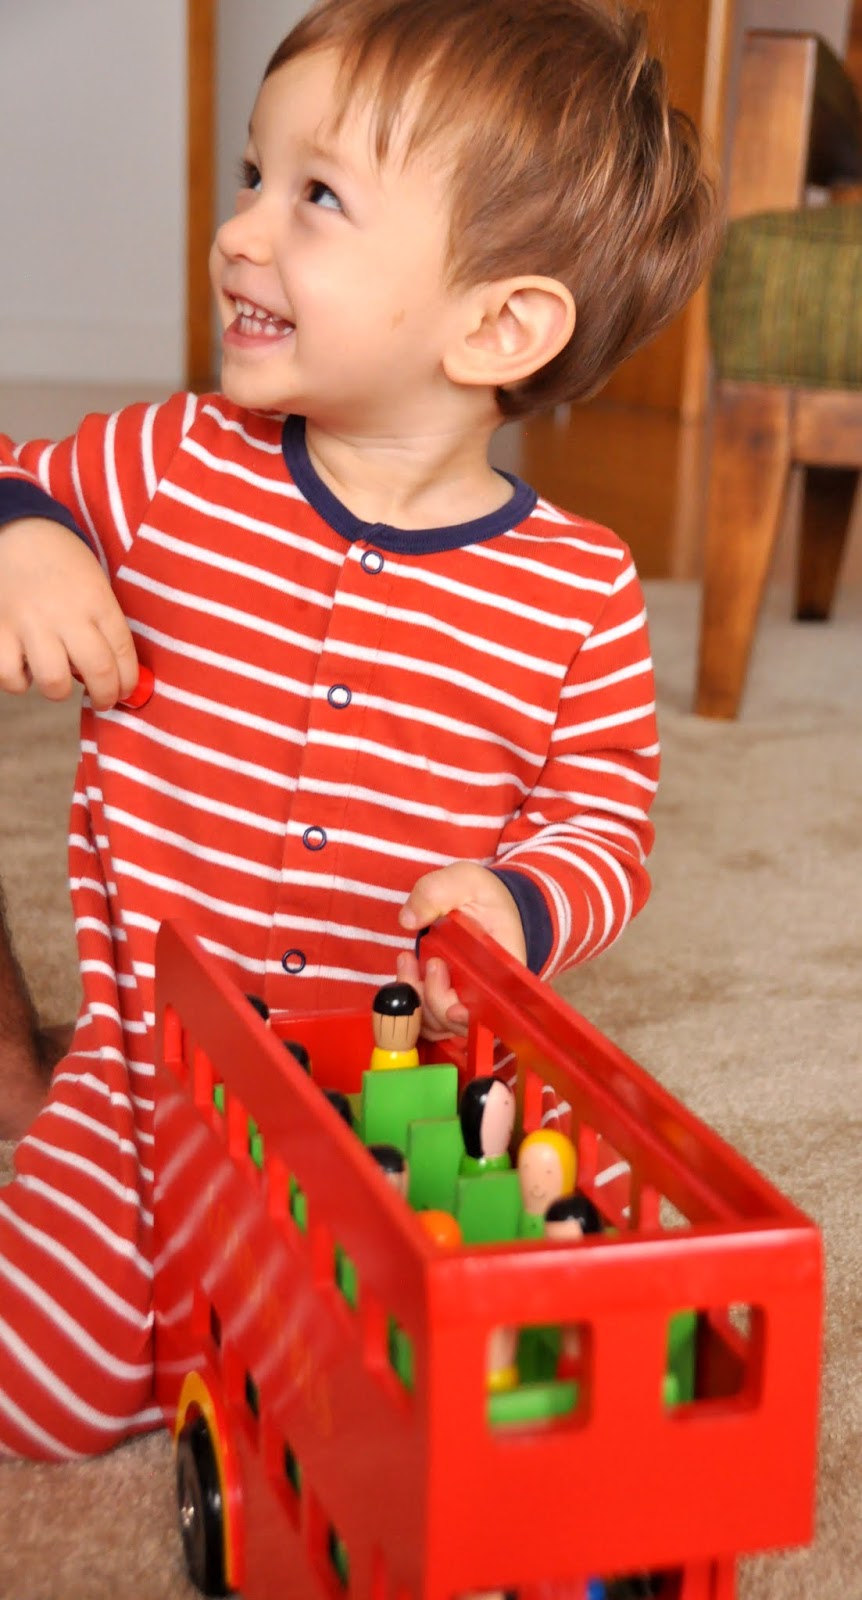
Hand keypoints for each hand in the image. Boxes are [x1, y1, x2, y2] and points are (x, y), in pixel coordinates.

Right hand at [0, 519, 138, 709]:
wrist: (15, 531)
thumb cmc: (61, 562)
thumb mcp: (95, 583)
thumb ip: (104, 624)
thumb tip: (115, 675)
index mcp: (97, 600)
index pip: (123, 652)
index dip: (128, 681)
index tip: (124, 691)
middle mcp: (66, 614)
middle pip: (98, 671)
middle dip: (105, 696)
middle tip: (102, 700)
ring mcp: (30, 623)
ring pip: (54, 681)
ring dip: (60, 691)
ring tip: (58, 680)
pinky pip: (10, 676)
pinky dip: (18, 681)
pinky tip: (23, 668)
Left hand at [397, 863, 526, 1038]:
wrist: (485, 903)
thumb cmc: (483, 895)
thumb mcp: (465, 881)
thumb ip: (437, 892)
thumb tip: (409, 919)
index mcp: (505, 967)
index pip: (494, 1007)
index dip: (472, 1017)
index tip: (453, 1010)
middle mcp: (488, 992)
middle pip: (460, 1021)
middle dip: (434, 998)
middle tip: (427, 962)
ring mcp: (466, 999)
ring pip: (439, 1024)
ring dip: (417, 1000)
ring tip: (408, 962)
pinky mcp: (447, 1000)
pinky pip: (427, 1018)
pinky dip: (412, 1002)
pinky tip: (407, 971)